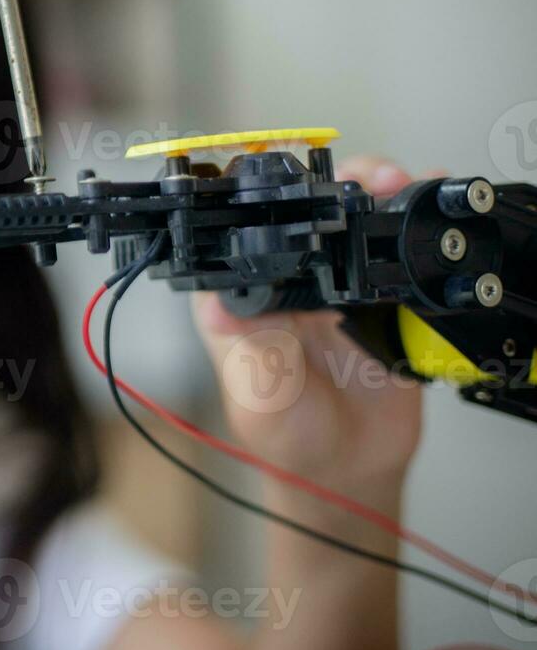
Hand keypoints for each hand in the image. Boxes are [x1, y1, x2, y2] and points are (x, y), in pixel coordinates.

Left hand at [190, 156, 439, 492]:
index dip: (264, 200)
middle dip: (337, 183)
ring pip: (351, 221)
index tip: (294, 185)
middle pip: (304, 211)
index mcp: (239, 296)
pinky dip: (413, 229)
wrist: (345, 469)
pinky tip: (427, 213)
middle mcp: (284, 281)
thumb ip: (252, 349)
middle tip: (368, 179)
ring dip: (378, 194)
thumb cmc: (285, 435)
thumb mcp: (260, 394)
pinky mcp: (378, 299)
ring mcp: (333, 285)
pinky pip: (394, 254)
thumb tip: (222, 309)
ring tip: (400, 184)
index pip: (242, 230)